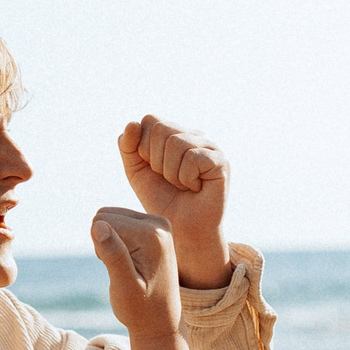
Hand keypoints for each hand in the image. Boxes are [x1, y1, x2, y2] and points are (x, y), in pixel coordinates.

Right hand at [91, 207, 189, 349]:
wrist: (160, 321)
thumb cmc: (141, 309)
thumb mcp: (124, 286)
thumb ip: (113, 255)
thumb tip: (98, 225)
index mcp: (153, 234)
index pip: (104, 222)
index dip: (101, 249)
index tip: (120, 272)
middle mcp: (159, 222)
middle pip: (106, 215)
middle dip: (105, 243)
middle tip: (123, 270)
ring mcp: (158, 223)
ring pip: (110, 218)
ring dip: (110, 243)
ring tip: (127, 267)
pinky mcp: (154, 227)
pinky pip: (119, 223)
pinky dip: (117, 242)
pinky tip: (131, 262)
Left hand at [119, 115, 231, 288]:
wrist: (182, 229)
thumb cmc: (162, 199)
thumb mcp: (136, 171)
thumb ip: (128, 146)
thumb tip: (132, 124)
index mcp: (174, 133)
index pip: (150, 120)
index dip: (143, 148)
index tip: (153, 169)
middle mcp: (193, 134)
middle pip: (162, 128)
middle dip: (156, 161)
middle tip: (169, 179)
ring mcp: (210, 146)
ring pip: (176, 143)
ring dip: (171, 172)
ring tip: (182, 185)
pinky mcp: (221, 161)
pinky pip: (192, 158)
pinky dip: (186, 178)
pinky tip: (195, 188)